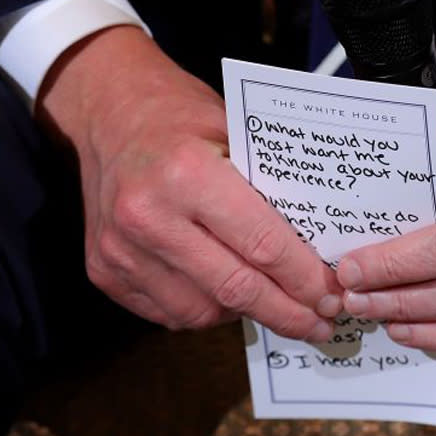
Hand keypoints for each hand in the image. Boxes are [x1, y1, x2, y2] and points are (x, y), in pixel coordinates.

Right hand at [37, 26, 341, 339]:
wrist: (108, 112)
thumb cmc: (180, 117)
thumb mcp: (237, 133)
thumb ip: (272, 189)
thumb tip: (320, 250)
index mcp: (186, 173)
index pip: (262, 245)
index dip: (304, 279)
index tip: (331, 296)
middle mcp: (147, 216)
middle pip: (235, 288)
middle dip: (287, 313)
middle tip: (319, 323)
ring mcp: (120, 249)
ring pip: (202, 312)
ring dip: (245, 313)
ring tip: (273, 302)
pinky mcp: (104, 271)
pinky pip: (169, 313)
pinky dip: (205, 310)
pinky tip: (225, 292)